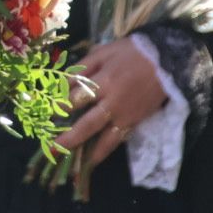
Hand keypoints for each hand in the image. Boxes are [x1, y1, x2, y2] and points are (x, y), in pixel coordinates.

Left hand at [52, 37, 167, 173]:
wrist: (167, 61)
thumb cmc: (131, 53)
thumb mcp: (104, 52)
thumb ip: (82, 67)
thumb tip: (61, 80)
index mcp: (103, 81)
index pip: (76, 98)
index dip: (59, 108)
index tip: (44, 115)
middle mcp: (113, 103)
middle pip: (87, 124)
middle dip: (67, 138)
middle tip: (50, 147)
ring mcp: (125, 115)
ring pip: (103, 139)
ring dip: (84, 151)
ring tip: (68, 161)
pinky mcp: (134, 122)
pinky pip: (117, 140)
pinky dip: (103, 152)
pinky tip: (91, 161)